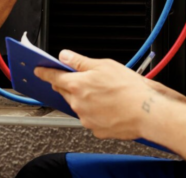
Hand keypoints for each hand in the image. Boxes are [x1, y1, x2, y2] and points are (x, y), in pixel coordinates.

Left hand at [34, 50, 180, 140]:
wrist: (147, 112)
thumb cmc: (129, 88)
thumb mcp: (104, 65)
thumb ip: (80, 61)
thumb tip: (64, 56)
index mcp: (77, 85)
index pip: (53, 77)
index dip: (44, 72)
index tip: (38, 71)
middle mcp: (77, 103)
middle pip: (66, 91)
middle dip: (72, 85)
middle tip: (89, 80)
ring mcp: (86, 118)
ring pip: (79, 105)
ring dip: (86, 99)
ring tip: (107, 94)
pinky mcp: (96, 130)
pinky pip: (91, 118)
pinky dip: (97, 112)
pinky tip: (111, 106)